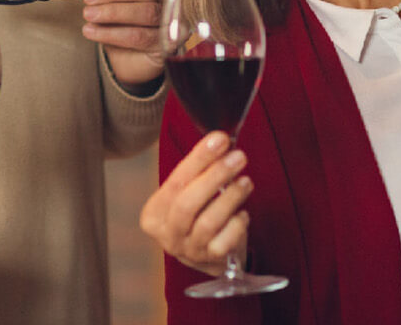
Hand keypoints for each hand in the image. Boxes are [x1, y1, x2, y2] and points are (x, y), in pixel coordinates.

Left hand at [81, 0, 163, 85]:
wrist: (128, 56)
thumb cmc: (120, 21)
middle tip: (89, 0)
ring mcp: (171, 19)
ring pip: (146, 12)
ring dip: (112, 13)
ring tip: (89, 15)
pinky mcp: (168, 41)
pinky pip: (142, 36)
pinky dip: (113, 34)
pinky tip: (94, 32)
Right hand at [138, 132, 252, 274]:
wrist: (208, 255)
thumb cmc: (197, 214)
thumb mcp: (189, 193)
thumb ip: (200, 171)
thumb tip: (220, 142)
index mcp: (154, 213)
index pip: (175, 181)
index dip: (199, 159)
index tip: (220, 140)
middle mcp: (167, 234)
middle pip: (188, 203)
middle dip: (216, 176)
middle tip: (238, 157)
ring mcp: (188, 250)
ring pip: (208, 222)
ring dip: (230, 198)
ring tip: (245, 181)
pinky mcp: (210, 261)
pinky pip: (225, 241)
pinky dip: (237, 224)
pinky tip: (243, 213)